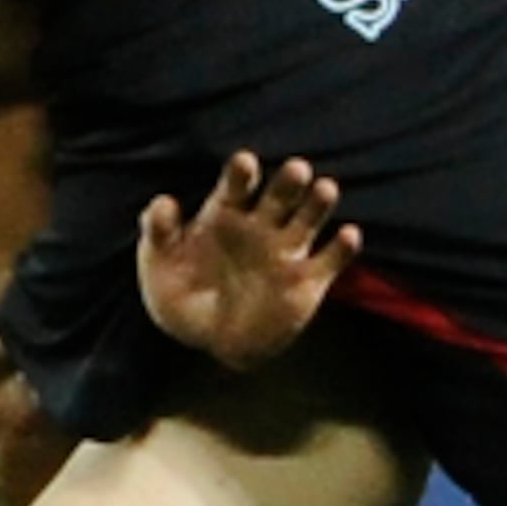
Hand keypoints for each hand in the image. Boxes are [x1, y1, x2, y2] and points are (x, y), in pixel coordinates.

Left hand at [135, 153, 357, 369]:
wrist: (210, 342)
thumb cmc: (181, 297)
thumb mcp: (159, 266)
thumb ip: (158, 233)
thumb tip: (161, 202)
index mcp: (223, 214)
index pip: (235, 186)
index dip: (241, 174)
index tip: (245, 163)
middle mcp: (259, 226)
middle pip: (279, 196)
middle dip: (287, 182)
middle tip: (297, 169)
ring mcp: (286, 251)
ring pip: (308, 219)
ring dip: (318, 204)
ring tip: (325, 189)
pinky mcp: (308, 281)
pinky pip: (330, 260)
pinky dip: (342, 247)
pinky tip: (348, 235)